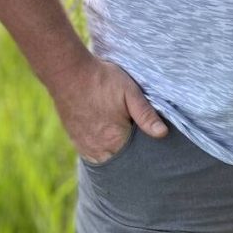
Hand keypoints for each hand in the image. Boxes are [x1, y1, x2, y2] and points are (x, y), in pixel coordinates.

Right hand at [49, 55, 168, 163]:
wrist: (69, 72)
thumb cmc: (102, 80)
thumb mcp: (130, 92)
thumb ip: (146, 115)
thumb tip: (163, 133)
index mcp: (115, 140)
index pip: (136, 157)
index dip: (144, 149)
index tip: (148, 138)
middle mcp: (98, 149)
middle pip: (121, 160)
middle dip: (130, 153)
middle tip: (135, 134)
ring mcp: (84, 146)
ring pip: (106, 159)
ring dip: (115, 152)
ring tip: (121, 136)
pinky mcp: (75, 140)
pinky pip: (92, 154)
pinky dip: (101, 149)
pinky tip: (107, 137)